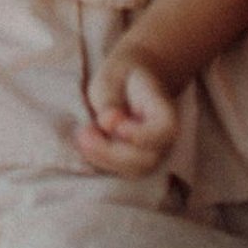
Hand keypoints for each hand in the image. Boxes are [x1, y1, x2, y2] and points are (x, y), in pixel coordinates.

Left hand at [78, 52, 178, 175]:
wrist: (131, 82)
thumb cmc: (121, 77)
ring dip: (103, 158)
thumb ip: (110, 98)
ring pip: (133, 170)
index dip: (141, 135)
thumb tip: (109, 123)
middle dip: (112, 151)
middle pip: (147, 158)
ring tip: (83, 135)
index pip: (164, 131)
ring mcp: (152, 153)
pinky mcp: (136, 162)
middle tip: (84, 132)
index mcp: (165, 112)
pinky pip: (122, 170)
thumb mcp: (112, 76)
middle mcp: (164, 139)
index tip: (116, 128)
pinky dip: (101, 160)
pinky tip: (85, 142)